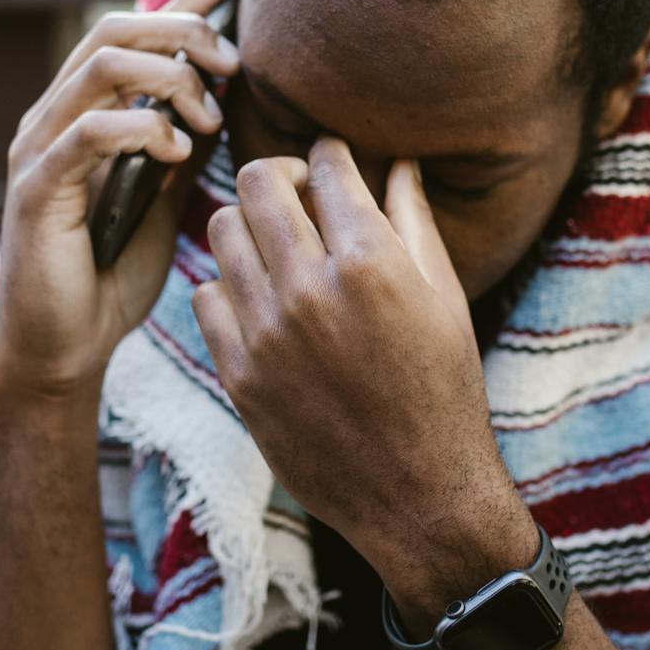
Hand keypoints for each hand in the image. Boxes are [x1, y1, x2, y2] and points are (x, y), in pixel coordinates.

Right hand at [0, 0, 239, 409]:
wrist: (67, 347)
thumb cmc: (115, 276)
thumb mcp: (168, 199)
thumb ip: (186, 146)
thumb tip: (228, 100)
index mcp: (88, 112)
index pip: (134, 34)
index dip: (183, 2)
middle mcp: (57, 117)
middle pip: (115, 31)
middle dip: (182, 34)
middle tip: (232, 65)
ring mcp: (41, 148)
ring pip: (100, 67)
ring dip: (167, 80)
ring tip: (208, 118)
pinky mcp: (37, 188)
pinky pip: (87, 131)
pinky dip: (141, 129)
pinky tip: (177, 153)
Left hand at [191, 136, 534, 622]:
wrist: (418, 494)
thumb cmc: (443, 392)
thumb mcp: (445, 300)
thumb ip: (413, 222)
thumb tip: (398, 163)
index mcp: (371, 262)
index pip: (326, 167)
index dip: (329, 155)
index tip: (331, 162)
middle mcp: (311, 290)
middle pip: (258, 182)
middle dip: (279, 174)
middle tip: (297, 192)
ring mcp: (266, 333)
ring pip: (220, 230)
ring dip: (247, 224)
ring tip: (274, 243)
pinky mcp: (238, 374)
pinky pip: (205, 296)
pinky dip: (229, 285)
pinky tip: (259, 298)